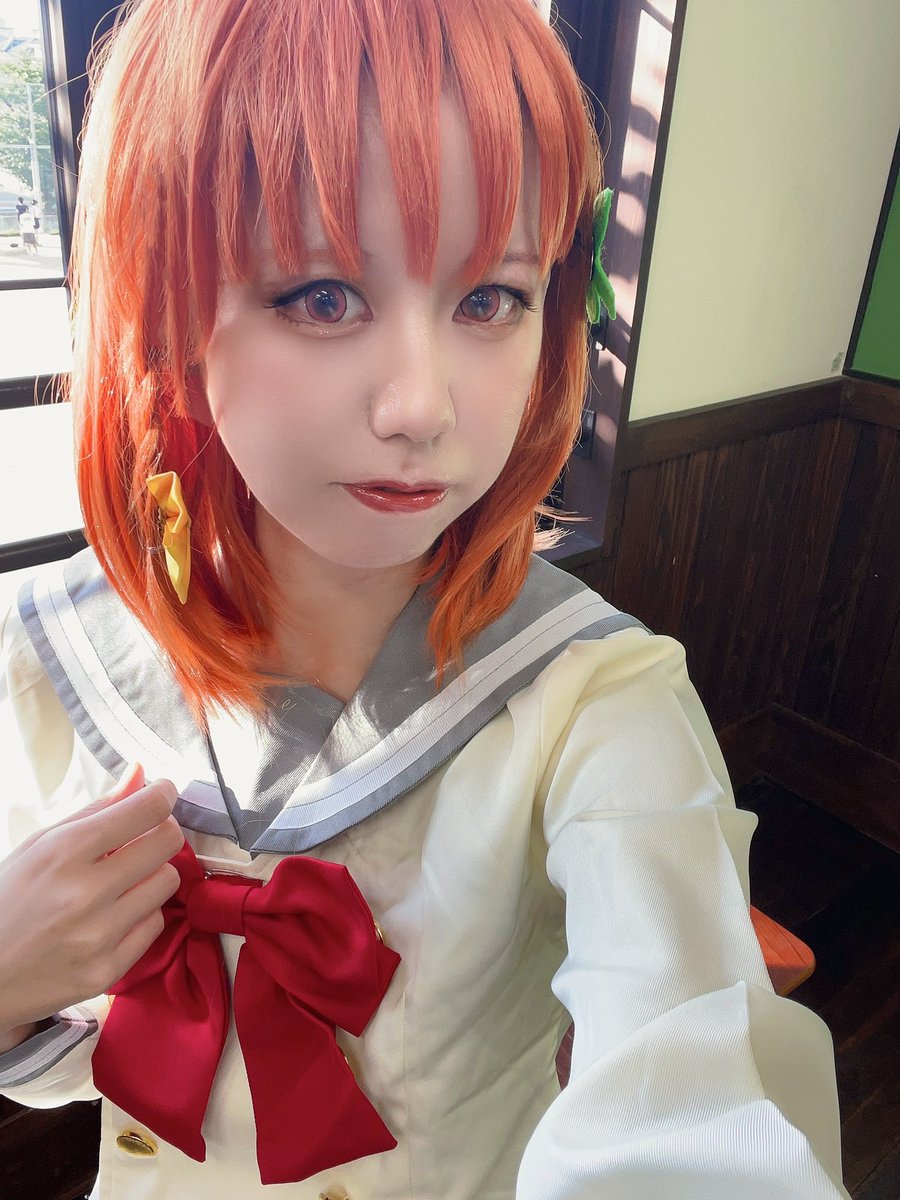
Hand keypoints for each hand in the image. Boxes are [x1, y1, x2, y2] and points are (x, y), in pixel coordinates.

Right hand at [0, 764, 183, 1036]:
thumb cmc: (6, 901)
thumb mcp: (39, 846)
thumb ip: (96, 809)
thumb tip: (142, 773)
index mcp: (63, 852)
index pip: (147, 809)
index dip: (162, 795)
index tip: (161, 794)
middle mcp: (85, 893)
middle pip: (168, 842)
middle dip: (161, 832)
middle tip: (143, 838)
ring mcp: (98, 935)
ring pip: (167, 881)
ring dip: (150, 875)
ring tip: (121, 882)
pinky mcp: (106, 971)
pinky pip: (154, 925)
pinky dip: (139, 916)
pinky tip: (112, 917)